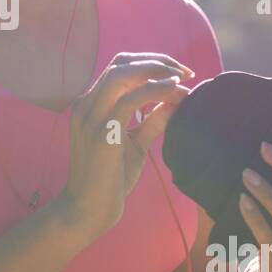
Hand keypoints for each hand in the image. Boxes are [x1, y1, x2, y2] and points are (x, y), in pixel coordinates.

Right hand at [60, 52, 193, 238]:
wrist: (87, 210)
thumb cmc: (110, 179)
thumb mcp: (136, 144)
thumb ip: (152, 121)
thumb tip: (176, 101)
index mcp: (89, 105)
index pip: (118, 68)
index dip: (149, 63)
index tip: (177, 72)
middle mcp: (85, 105)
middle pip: (120, 63)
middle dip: (156, 61)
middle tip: (185, 70)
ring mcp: (90, 117)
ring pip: (121, 75)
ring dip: (155, 70)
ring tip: (181, 77)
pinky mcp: (102, 134)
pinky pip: (129, 100)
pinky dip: (153, 89)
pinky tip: (173, 89)